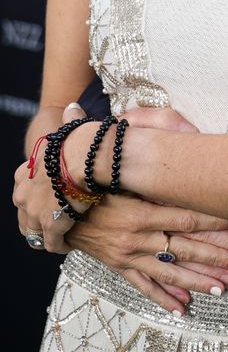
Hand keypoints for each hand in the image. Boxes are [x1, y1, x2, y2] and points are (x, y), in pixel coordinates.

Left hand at [13, 103, 91, 253]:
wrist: (82, 157)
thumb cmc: (78, 140)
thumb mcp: (67, 131)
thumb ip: (69, 122)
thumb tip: (72, 107)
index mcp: (24, 173)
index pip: (22, 192)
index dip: (36, 198)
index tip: (51, 199)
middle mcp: (23, 194)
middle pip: (24, 217)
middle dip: (37, 221)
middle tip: (55, 221)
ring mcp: (34, 212)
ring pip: (35, 234)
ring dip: (48, 235)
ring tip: (62, 235)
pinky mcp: (50, 226)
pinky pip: (53, 244)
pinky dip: (61, 244)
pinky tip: (71, 241)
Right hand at [64, 102, 227, 313]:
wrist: (54, 201)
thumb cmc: (93, 173)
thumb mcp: (120, 152)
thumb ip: (154, 136)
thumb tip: (186, 124)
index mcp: (139, 210)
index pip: (186, 217)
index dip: (215, 222)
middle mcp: (136, 237)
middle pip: (187, 246)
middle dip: (222, 252)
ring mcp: (128, 255)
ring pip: (171, 271)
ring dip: (202, 278)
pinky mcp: (119, 266)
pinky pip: (145, 285)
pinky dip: (165, 297)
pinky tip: (185, 305)